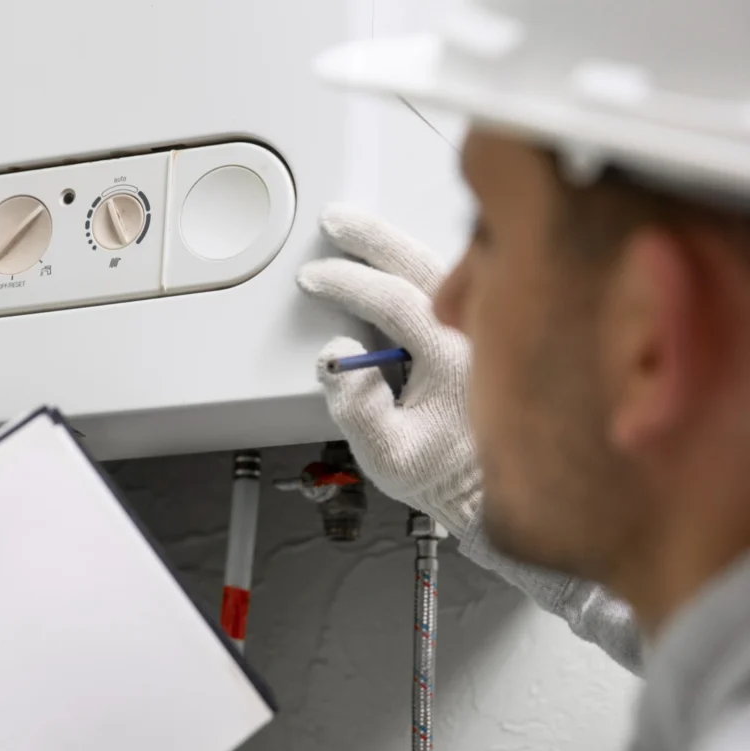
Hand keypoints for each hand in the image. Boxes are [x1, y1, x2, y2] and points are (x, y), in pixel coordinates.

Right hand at [297, 204, 479, 537]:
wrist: (479, 485)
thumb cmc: (437, 471)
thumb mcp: (388, 456)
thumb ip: (357, 410)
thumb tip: (338, 354)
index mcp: (452, 359)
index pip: (395, 302)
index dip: (348, 285)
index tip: (314, 278)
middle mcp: (473, 334)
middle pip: (422, 266)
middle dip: (373, 240)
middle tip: (334, 223)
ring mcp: (479, 327)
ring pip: (438, 266)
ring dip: (393, 244)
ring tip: (354, 228)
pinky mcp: (474, 330)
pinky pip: (447, 281)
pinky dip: (412, 262)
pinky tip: (389, 257)